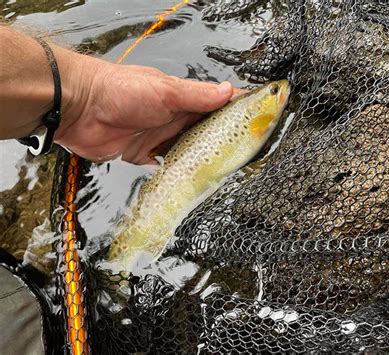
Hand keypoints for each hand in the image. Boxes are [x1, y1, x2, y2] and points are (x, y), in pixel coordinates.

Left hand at [56, 60, 237, 164]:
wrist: (78, 107)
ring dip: (200, 160)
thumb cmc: (122, 91)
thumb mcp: (165, 91)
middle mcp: (173, 118)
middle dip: (222, 141)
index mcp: (182, 99)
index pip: (216, 104)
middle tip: (243, 156)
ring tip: (221, 173)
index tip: (257, 120)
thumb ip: (196, 95)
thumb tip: (229, 91)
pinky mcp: (142, 154)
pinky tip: (187, 182)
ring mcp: (158, 137)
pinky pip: (164, 166)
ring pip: (187, 150)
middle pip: (204, 131)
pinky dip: (174, 173)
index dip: (236, 110)